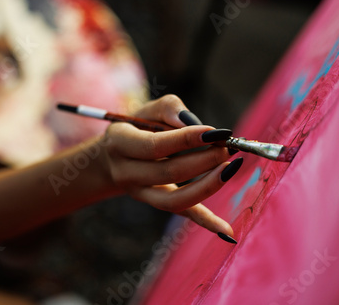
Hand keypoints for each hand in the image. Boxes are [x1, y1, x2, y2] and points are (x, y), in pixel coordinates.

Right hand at [100, 95, 241, 238]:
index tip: (215, 132)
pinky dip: (205, 222)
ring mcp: (139, 192)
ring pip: (174, 199)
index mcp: (120, 143)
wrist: (108, 159)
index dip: (186, 140)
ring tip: (230, 168)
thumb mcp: (143, 110)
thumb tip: (193, 122)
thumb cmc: (133, 128)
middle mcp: (126, 172)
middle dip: (203, 160)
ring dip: (207, 186)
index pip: (154, 145)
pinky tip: (227, 230)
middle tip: (227, 147)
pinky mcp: (154, 203)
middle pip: (168, 172)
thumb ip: (168, 108)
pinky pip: (180, 213)